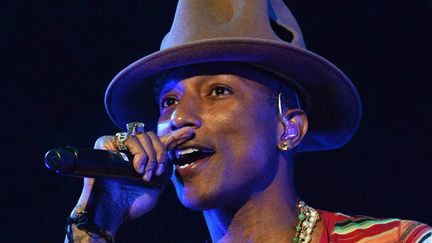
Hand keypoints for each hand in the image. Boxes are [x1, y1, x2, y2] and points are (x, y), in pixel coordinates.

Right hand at [71, 127, 192, 235]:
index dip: (177, 136)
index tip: (191, 131)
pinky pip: (129, 140)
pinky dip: (138, 154)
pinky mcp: (107, 144)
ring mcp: (120, 146)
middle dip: (160, 154)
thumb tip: (169, 153)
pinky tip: (138, 168)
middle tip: (157, 172)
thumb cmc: (132, 203)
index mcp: (146, 159)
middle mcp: (133, 151)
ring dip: (149, 157)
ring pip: (143, 137)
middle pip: (153, 137)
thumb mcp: (157, 187)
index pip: (162, 142)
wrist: (112, 211)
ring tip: (145, 175)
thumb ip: (164, 169)